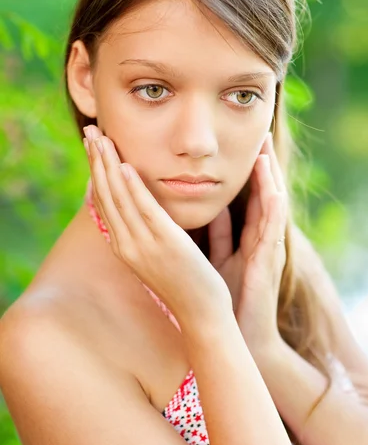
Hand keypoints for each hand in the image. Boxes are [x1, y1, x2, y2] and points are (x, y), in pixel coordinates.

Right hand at [82, 125, 231, 330]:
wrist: (201, 313)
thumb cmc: (184, 282)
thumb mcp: (158, 253)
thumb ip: (147, 229)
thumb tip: (140, 208)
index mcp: (125, 245)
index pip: (104, 202)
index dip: (96, 172)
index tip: (92, 146)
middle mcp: (127, 244)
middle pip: (106, 195)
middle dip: (95, 161)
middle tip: (89, 131)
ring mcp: (143, 245)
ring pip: (119, 198)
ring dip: (108, 166)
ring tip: (100, 138)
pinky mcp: (165, 244)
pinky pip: (145, 211)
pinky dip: (133, 187)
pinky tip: (125, 166)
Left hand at [208, 132, 287, 352]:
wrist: (237, 335)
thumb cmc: (229, 298)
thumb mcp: (221, 258)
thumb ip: (218, 235)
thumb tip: (210, 210)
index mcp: (248, 238)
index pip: (249, 197)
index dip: (248, 172)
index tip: (241, 146)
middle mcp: (261, 239)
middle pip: (264, 195)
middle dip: (263, 166)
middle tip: (261, 135)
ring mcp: (268, 249)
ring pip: (272, 205)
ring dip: (270, 177)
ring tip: (266, 149)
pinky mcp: (269, 262)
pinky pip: (272, 229)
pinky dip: (272, 205)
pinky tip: (270, 186)